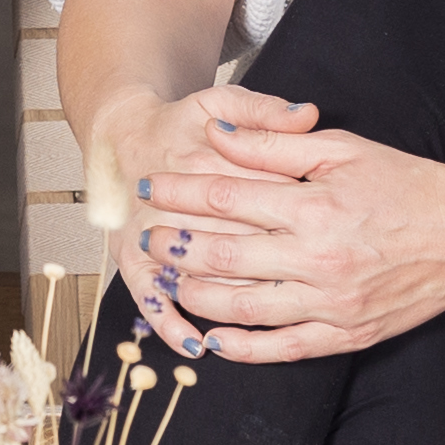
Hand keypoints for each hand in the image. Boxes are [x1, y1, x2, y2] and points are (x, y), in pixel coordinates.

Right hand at [79, 78, 321, 353]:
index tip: (326, 233)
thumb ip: (264, 109)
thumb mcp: (220, 100)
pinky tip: (199, 344)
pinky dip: (172, 325)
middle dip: (269, 268)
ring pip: (194, 277)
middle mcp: (174, 204)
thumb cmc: (177, 122)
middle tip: (307, 287)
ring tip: (265, 325)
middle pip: (229, 243)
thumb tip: (307, 114)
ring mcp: (150, 235)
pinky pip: (151, 299)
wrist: (118, 135)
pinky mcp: (131, 258)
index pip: (258, 196)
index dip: (296, 217)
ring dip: (227, 304)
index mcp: (201, 161)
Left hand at [126, 116, 444, 363]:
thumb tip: (215, 134)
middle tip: (147, 238)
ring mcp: (333, 302)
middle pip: (225, 256)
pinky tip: (214, 339)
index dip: (179, 192)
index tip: (150, 187)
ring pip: (245, 308)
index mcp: (315, 206)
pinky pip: (286, 348)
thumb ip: (272, 142)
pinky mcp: (349, 333)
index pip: (225, 198)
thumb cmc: (404, 184)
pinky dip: (245, 349)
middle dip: (175, 247)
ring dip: (197, 296)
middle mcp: (320, 258)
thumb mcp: (340, 148)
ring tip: (169, 282)